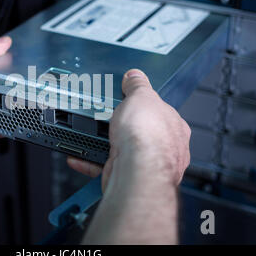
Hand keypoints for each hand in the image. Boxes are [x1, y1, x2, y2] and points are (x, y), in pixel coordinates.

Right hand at [68, 69, 190, 191]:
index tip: (127, 102)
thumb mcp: (142, 95)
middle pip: (140, 132)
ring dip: (104, 144)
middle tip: (107, 118)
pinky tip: (80, 157)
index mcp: (175, 126)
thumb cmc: (148, 136)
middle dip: (122, 127)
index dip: (142, 105)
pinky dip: (90, 162)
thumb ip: (138, 85)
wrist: (136, 170)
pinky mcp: (127, 178)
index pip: (159, 111)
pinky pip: (106, 167)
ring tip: (90, 135)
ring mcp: (146, 166)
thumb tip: (135, 76)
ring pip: (122, 151)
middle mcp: (164, 149)